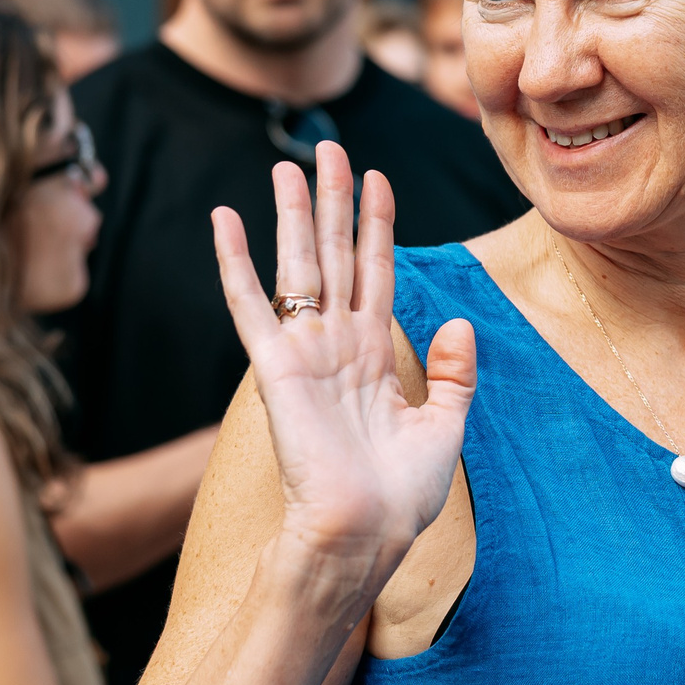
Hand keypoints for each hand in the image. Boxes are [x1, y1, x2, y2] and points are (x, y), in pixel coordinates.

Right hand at [211, 142, 475, 566]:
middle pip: (334, 256)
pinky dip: (235, 261)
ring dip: (293, 214)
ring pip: (297, 266)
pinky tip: (225, 220)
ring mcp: (304, 353)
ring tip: (290, 164)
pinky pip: (250, 305)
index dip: (376, 226)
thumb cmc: (399, 499)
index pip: (375, 273)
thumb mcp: (445, 429)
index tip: (378, 179)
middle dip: (334, 202)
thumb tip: (459, 325)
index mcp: (373, 357)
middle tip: (332, 147)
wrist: (364, 537)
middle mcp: (336, 346)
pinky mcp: (275, 368)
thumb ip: (454, 375)